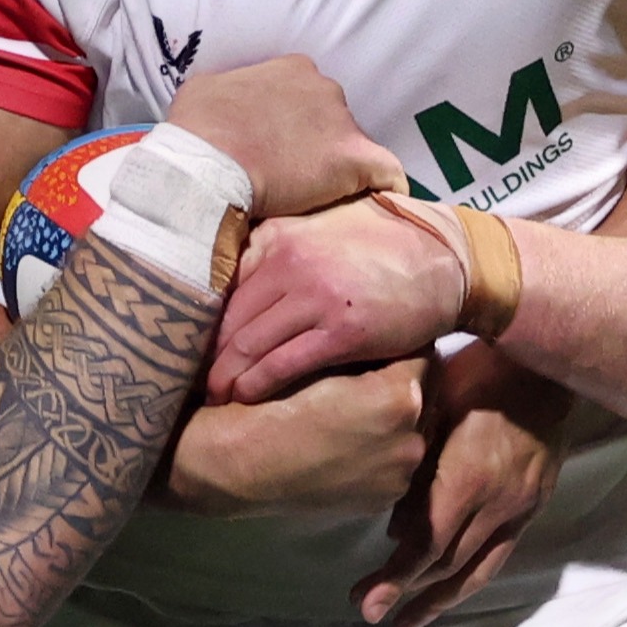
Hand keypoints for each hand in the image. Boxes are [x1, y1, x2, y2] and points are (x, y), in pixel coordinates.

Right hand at [158, 355, 432, 516]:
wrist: (234, 461)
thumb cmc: (270, 400)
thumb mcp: (321, 361)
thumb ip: (365, 351)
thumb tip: (391, 337)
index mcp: (400, 396)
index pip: (421, 355)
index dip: (398, 347)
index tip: (381, 344)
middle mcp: (412, 438)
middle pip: (424, 395)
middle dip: (401, 383)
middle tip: (369, 376)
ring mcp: (399, 473)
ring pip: (413, 431)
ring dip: (393, 419)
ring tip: (356, 412)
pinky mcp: (384, 498)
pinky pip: (395, 464)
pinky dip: (380, 452)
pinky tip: (349, 442)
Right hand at [165, 56, 404, 218]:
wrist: (209, 163)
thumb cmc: (198, 128)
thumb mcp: (206, 91)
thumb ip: (232, 92)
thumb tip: (229, 106)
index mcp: (294, 69)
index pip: (307, 96)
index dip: (295, 125)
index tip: (279, 148)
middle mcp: (326, 88)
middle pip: (333, 121)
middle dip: (318, 144)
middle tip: (293, 175)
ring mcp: (344, 123)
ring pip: (353, 148)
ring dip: (339, 169)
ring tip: (318, 198)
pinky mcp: (357, 159)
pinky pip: (387, 174)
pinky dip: (383, 188)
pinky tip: (377, 204)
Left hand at [209, 196, 468, 403]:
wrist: (444, 257)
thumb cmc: (381, 244)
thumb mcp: (322, 228)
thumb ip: (277, 246)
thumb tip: (229, 274)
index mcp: (280, 235)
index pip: (220, 282)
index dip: (199, 319)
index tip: (183, 341)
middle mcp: (290, 261)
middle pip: (227, 317)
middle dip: (204, 353)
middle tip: (184, 379)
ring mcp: (316, 296)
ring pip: (248, 343)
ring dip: (224, 376)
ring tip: (209, 397)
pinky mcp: (343, 330)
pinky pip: (284, 363)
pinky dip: (257, 384)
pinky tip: (242, 397)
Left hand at [355, 343, 570, 626]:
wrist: (542, 364)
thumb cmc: (476, 374)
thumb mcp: (432, 409)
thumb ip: (412, 468)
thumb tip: (396, 527)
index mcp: (467, 479)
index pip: (426, 546)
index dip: (394, 579)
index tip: (365, 601)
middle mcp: (496, 504)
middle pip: (448, 566)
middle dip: (408, 594)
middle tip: (371, 612)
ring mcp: (520, 507)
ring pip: (478, 570)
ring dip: (442, 600)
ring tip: (410, 623)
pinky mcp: (534, 503)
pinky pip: (501, 552)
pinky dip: (473, 574)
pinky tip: (454, 586)